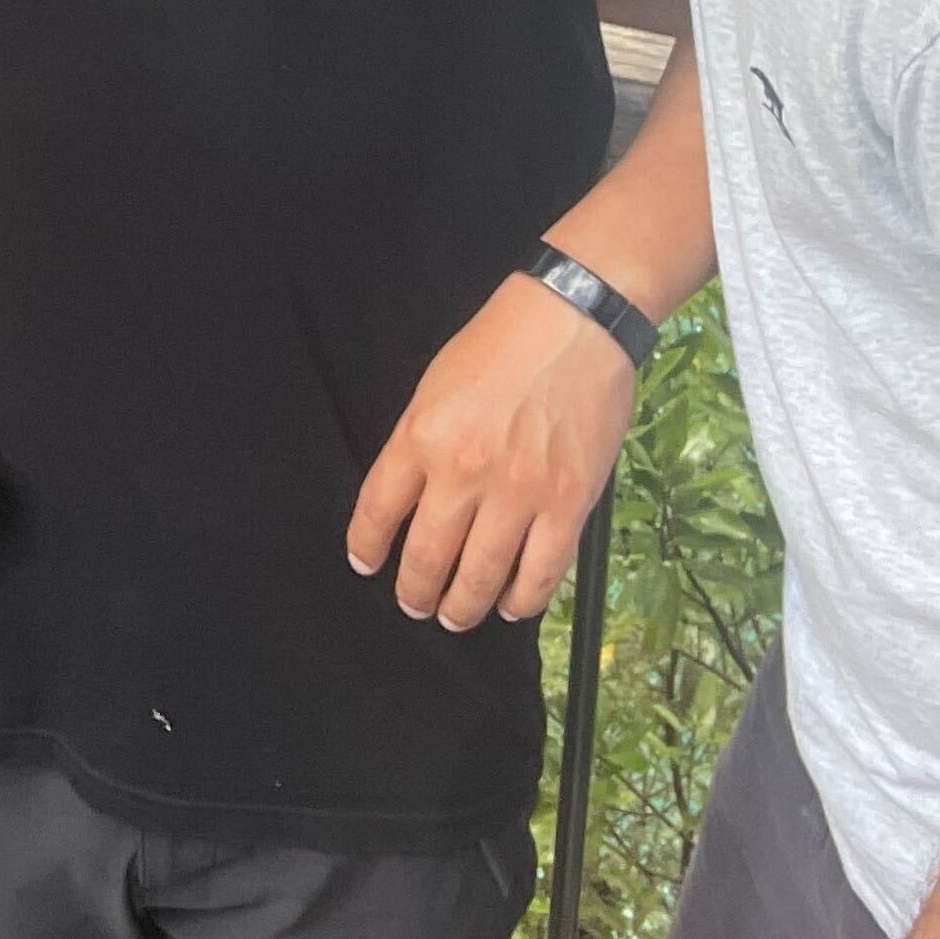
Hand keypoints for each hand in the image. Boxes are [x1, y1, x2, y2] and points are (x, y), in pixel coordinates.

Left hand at [346, 268, 630, 628]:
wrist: (574, 323)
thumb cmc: (501, 345)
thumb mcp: (434, 387)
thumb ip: (418, 444)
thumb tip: (409, 500)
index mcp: (422, 436)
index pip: (377, 511)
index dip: (366, 547)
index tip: (365, 563)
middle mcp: (465, 471)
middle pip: (426, 557)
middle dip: (415, 592)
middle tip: (414, 605)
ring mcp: (519, 493)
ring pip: (481, 577)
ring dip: (463, 607)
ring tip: (456, 615)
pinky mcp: (569, 504)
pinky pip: (541, 573)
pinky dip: (522, 600)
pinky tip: (512, 605)